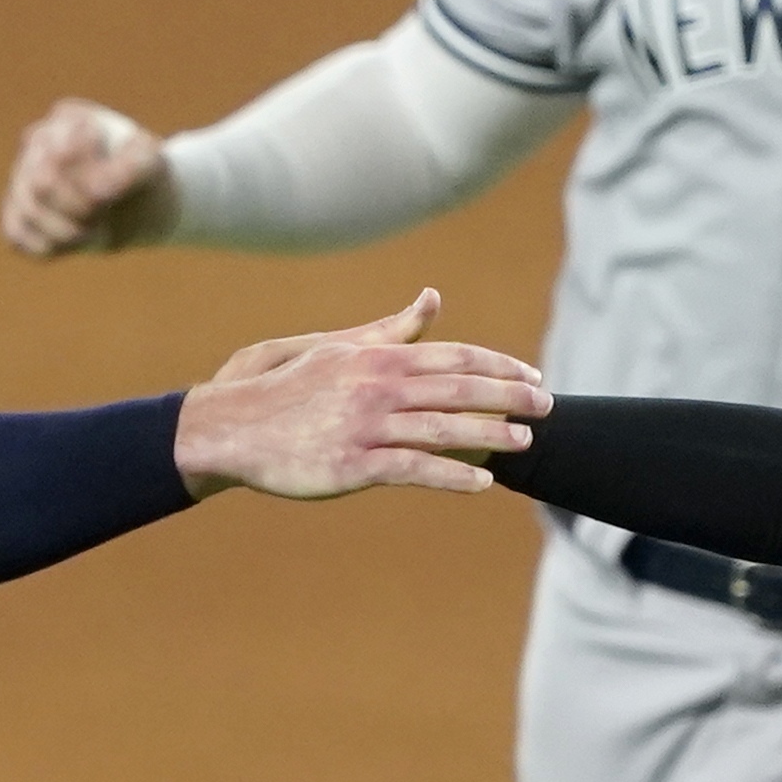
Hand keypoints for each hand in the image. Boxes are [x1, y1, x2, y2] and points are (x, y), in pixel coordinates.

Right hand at [2, 98, 175, 256]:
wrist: (137, 203)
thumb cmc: (143, 177)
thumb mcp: (152, 165)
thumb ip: (132, 167)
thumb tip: (97, 190)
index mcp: (70, 118)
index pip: (66, 155)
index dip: (94, 182)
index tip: (119, 188)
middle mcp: (37, 140)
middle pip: (43, 183)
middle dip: (80, 208)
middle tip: (104, 214)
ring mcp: (21, 174)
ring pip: (28, 211)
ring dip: (68, 232)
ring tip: (94, 230)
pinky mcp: (15, 209)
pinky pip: (15, 233)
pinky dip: (47, 245)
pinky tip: (72, 242)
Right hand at [172, 288, 545, 500]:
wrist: (233, 429)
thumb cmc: (288, 389)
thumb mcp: (339, 348)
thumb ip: (391, 329)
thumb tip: (433, 299)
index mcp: (378, 357)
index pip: (453, 356)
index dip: (498, 365)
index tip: (533, 375)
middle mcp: (377, 386)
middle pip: (458, 388)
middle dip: (509, 395)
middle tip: (549, 404)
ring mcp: (366, 426)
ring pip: (442, 428)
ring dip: (490, 434)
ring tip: (526, 441)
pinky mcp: (353, 464)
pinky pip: (412, 469)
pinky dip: (451, 475)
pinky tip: (482, 483)